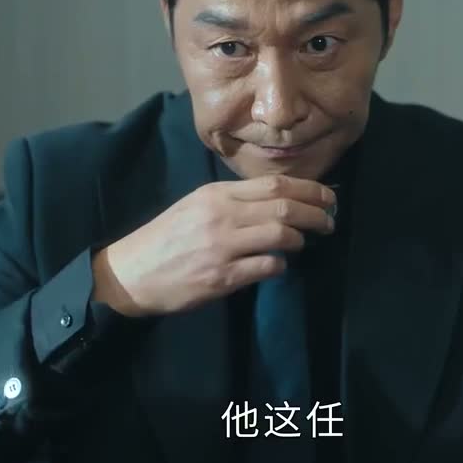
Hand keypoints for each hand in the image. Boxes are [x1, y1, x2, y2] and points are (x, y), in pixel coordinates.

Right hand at [91, 175, 335, 316]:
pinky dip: (280, 265)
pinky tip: (279, 265)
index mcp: (217, 194)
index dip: (309, 189)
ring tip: (306, 242)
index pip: (274, 184)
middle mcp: (222, 215)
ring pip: (279, 235)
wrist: (131, 272)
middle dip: (315, 213)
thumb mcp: (196, 206)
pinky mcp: (221, 277)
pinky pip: (265, 267)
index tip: (328, 196)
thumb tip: (278, 201)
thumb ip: (233, 201)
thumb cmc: (167, 237)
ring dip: (300, 239)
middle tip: (330, 220)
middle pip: (283, 207)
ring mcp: (222, 247)